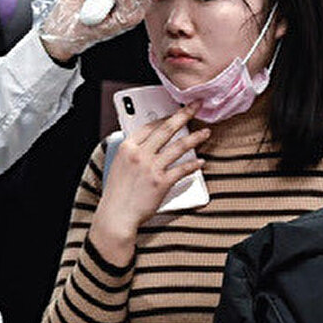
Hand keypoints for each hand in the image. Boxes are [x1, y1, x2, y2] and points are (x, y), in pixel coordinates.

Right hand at [91, 104, 208, 263]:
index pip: (149, 126)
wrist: (116, 215)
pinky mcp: (161, 183)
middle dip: (183, 115)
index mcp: (127, 148)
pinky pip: (182, 170)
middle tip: (195, 107)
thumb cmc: (117, 194)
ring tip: (205, 132)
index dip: (165, 117)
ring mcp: (151, 168)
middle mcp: (140, 154)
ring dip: (195, 138)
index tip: (175, 113)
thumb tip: (149, 145)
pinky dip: (193, 165)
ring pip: (178, 147)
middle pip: (166, 129)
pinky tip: (201, 161)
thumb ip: (133, 153)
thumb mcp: (119, 166)